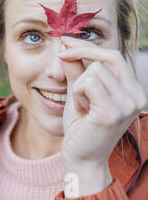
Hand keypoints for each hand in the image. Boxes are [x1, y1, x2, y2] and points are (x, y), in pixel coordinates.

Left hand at [58, 36, 145, 196]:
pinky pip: (88, 83)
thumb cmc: (81, 127)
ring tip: (81, 104)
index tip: (66, 42)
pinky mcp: (112, 112)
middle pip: (109, 56)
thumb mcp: (79, 93)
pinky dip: (78, 93)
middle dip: (82, 51)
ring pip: (95, 70)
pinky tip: (80, 109)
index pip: (114, 56)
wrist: (81, 157)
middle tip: (62, 55)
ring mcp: (127, 104)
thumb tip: (68, 45)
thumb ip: (77, 70)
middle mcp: (136, 96)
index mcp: (132, 90)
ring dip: (78, 85)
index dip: (89, 46)